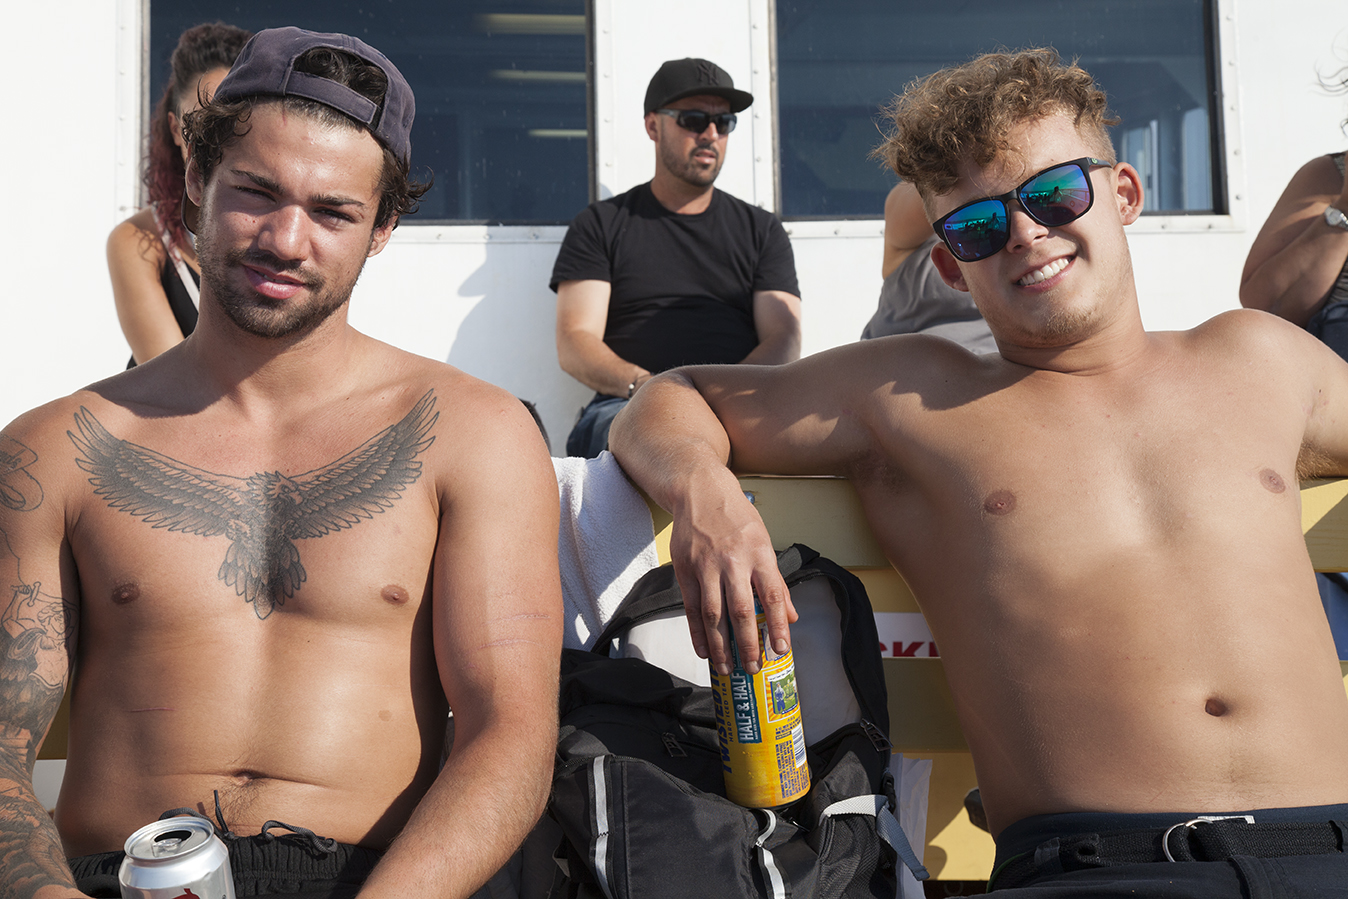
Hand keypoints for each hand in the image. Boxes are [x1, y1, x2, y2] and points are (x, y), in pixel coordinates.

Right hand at [669, 475, 796, 674]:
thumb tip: (790, 615)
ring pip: (713, 614)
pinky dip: (697, 632)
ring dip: (720, 645)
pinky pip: (691, 607)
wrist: (700, 491)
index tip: (782, 649)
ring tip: (727, 667)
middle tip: (753, 667)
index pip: (773, 595)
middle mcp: (732, 561)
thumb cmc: (736, 516)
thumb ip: (776, 580)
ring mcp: (705, 566)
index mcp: (759, 553)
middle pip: (741, 610)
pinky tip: (704, 650)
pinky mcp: (685, 570)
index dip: (778, 625)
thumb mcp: (764, 541)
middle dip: (748, 643)